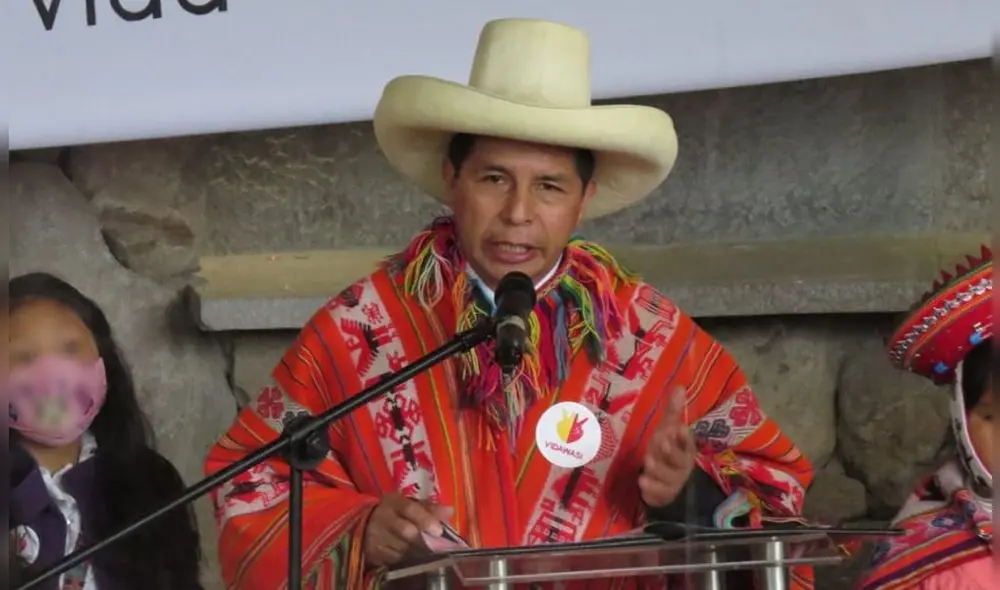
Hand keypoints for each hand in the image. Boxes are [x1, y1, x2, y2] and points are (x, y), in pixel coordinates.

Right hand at [363, 493, 452, 566]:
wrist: (367, 524)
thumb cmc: (395, 513)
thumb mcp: (409, 504)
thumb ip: (429, 508)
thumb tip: (450, 511)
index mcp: (394, 502)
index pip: (409, 508)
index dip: (425, 519)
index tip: (439, 530)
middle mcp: (383, 518)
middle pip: (406, 531)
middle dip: (423, 539)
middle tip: (436, 546)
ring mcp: (377, 536)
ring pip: (402, 548)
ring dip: (418, 552)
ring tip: (429, 553)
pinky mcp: (374, 553)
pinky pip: (395, 560)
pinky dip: (408, 561)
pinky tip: (415, 559)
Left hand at [639, 386, 695, 507]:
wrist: (664, 482)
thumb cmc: (667, 451)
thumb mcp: (667, 431)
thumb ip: (673, 411)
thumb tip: (679, 386)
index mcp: (685, 448)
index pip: (688, 442)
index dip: (684, 437)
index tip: (679, 428)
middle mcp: (682, 464)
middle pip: (680, 460)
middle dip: (672, 452)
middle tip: (662, 442)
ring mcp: (674, 481)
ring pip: (669, 476)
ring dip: (658, 469)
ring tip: (647, 461)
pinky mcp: (664, 493)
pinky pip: (660, 492)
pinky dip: (652, 488)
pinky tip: (642, 482)